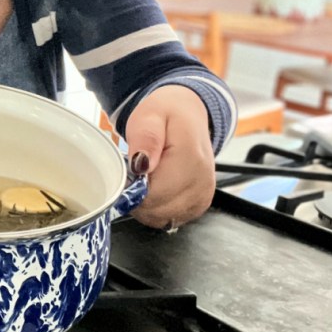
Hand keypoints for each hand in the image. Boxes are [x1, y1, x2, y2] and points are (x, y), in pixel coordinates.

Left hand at [124, 85, 215, 229]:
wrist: (188, 114)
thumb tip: (140, 166)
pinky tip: (154, 189)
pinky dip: (157, 209)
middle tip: (134, 175)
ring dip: (146, 206)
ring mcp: (203, 196)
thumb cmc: (166, 114)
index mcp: (190, 159)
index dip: (132, 190)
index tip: (127, 173)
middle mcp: (202, 182)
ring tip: (144, 180)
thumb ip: (145, 139)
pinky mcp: (200, 204)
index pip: (153, 195)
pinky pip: (171, 218)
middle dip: (137, 199)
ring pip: (163, 218)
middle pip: (158, 211)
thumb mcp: (149, 116)